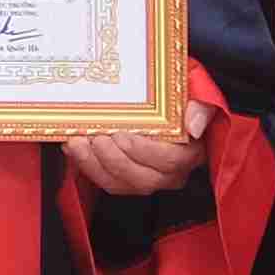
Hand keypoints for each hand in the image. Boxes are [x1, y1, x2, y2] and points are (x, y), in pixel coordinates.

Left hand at [59, 102, 206, 202]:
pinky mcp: (127, 179)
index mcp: (190, 153)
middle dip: (114, 160)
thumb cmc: (181, 95)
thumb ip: (201, 106)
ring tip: (78, 143)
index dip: (144, 151)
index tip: (123, 135)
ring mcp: (147, 179)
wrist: (167, 101)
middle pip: (142, 179)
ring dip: (95, 165)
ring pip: (120, 183)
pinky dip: (87, 166)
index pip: (170, 161)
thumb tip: (193, 126)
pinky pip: (106, 180)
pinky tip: (73, 147)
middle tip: (96, 137)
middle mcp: (171, 174)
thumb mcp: (197, 91)